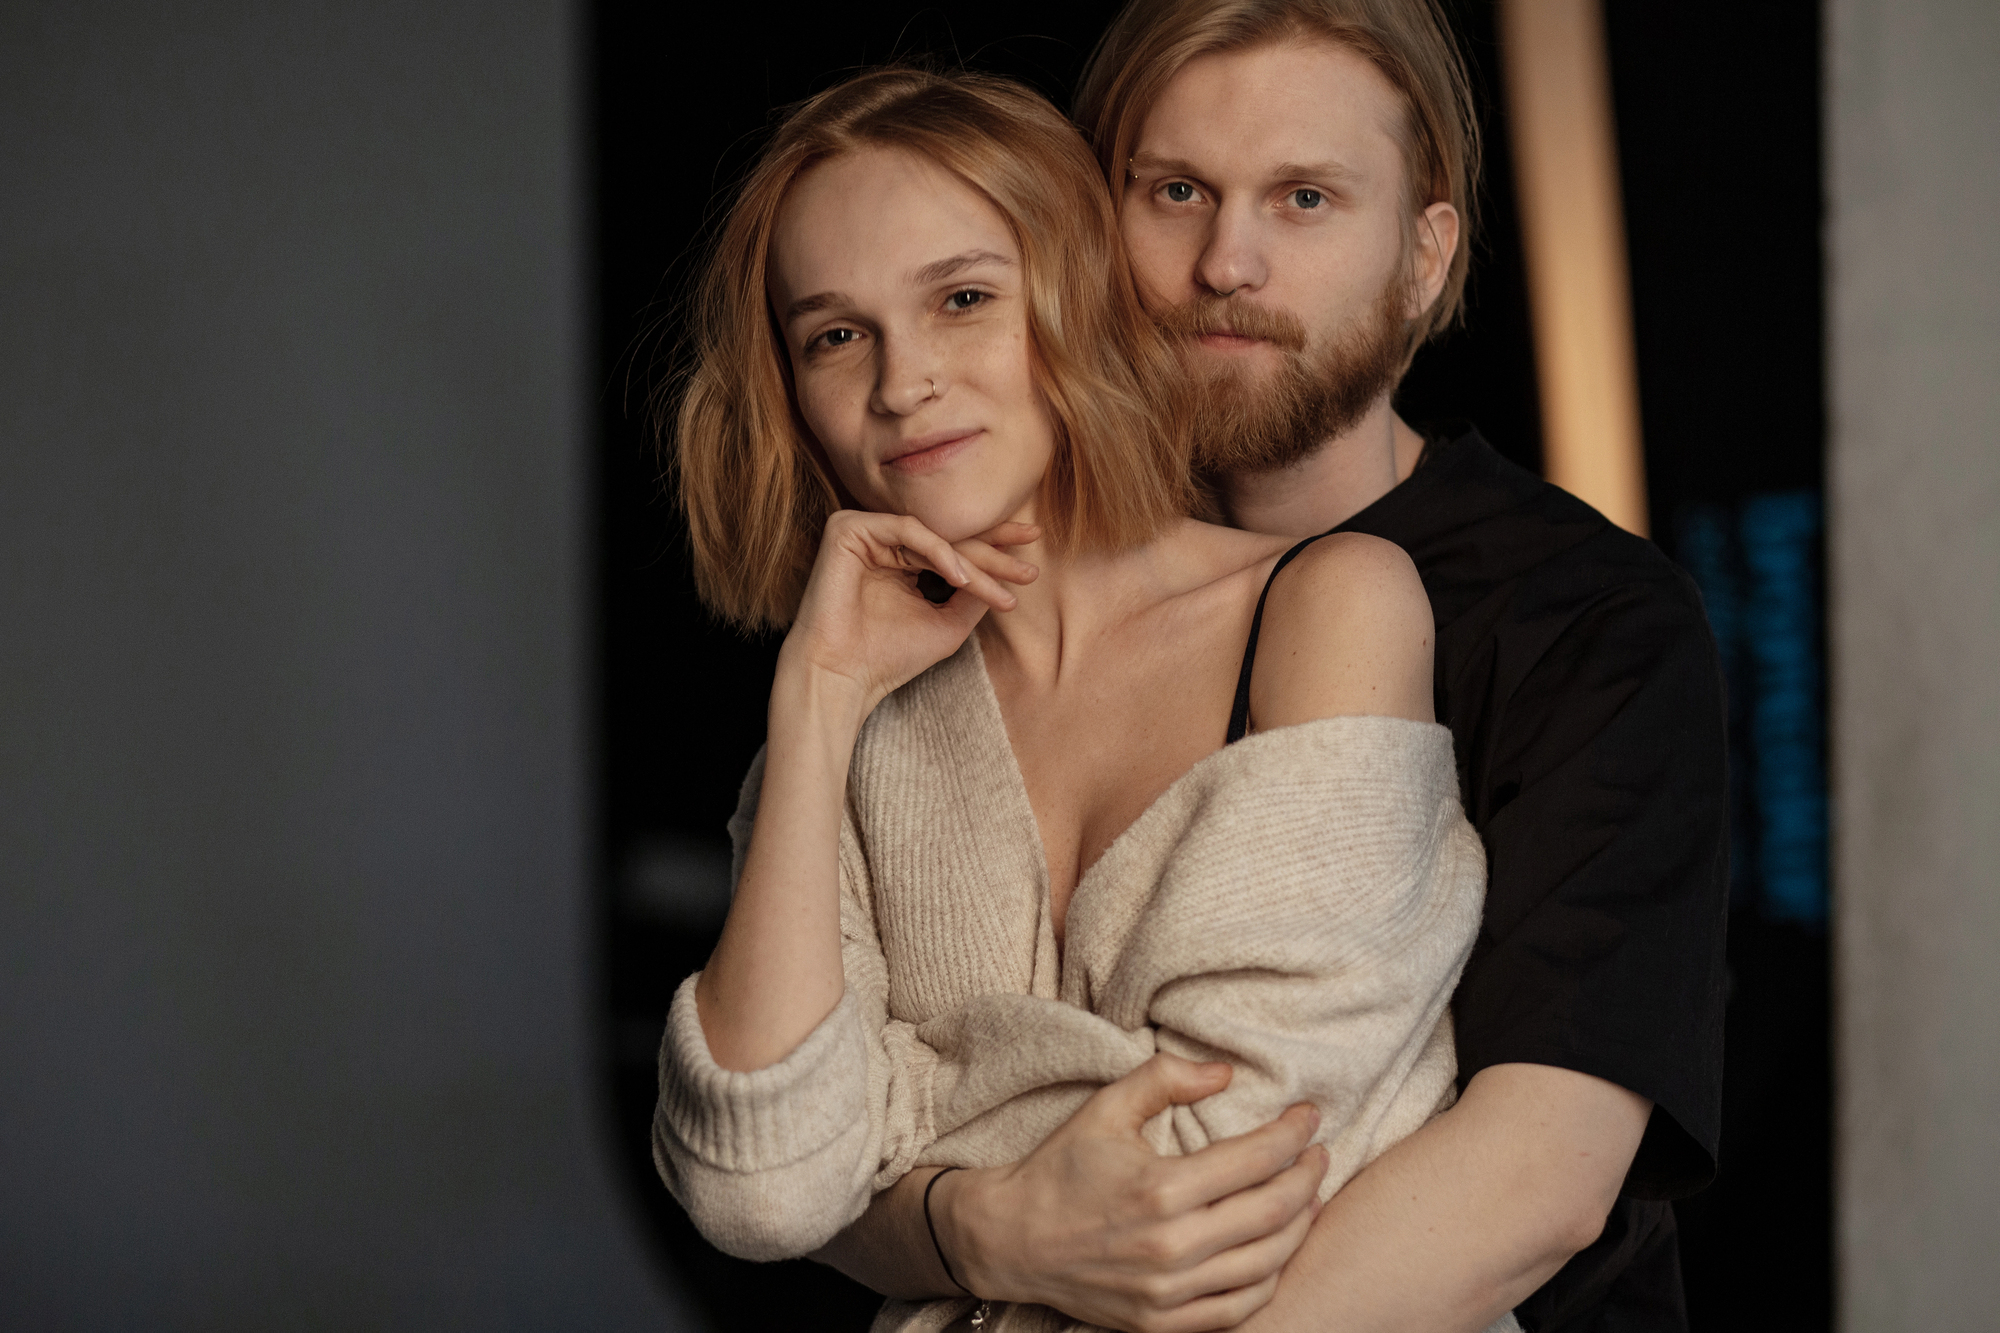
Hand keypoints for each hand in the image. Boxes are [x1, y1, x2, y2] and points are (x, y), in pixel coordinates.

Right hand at [782, 511, 1038, 711]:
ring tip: (999, 591)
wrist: (840, 676)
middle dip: (994, 555)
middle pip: (949, 538)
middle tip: (1029, 569)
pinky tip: (960, 577)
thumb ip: (975, 594)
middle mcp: (882, 541)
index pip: (955, 548)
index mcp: (902, 560)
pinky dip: (937, 551)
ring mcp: (864, 531)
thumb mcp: (948, 623)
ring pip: (934, 537)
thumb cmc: (888, 657)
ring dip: (972, 564)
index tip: (1033, 561)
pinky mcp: (846, 528)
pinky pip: (907, 529)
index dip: (995, 551)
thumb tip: (1009, 569)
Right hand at [938, 1054, 1328, 1332]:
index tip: (1310, 1116)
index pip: (1256, 1159)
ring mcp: (1169, 1293)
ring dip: (1301, 1226)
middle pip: (1274, 1212)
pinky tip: (1277, 1250)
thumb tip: (1226, 1072)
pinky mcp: (1162, 1324)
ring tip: (1309, 1198)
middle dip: (1310, 1177)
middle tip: (1319, 1153)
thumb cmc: (1060, 1169)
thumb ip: (1166, 1078)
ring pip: (1267, 1263)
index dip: (1294, 1134)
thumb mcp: (1106, 1108)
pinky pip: (1240, 1308)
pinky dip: (1270, 1278)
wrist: (1010, 1240)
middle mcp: (1172, 1246)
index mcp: (1161, 1188)